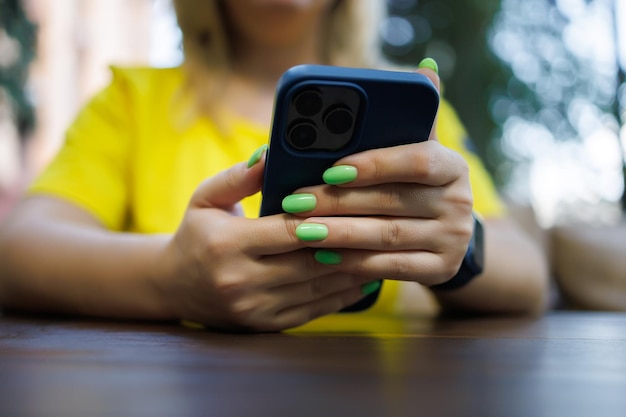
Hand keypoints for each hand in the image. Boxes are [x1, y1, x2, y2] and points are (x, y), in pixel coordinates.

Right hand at [157, 153, 372, 331]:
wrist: (173, 286)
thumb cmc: (196, 234)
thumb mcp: (206, 198)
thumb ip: (240, 176)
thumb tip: (271, 153)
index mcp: (227, 244)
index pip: (287, 231)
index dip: (325, 219)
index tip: (356, 207)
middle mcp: (241, 281)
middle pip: (310, 262)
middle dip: (349, 245)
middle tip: (384, 227)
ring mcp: (255, 308)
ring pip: (317, 288)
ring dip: (353, 270)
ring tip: (382, 250)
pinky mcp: (265, 325)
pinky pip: (313, 310)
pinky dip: (342, 295)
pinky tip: (364, 278)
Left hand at [282, 66, 473, 285]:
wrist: (445, 235)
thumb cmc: (415, 185)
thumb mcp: (418, 151)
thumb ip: (412, 118)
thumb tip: (425, 67)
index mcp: (453, 166)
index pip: (418, 161)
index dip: (375, 164)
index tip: (331, 169)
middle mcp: (459, 203)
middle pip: (392, 201)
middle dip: (338, 202)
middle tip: (295, 201)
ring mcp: (452, 239)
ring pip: (385, 236)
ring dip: (338, 233)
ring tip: (300, 230)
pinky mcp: (441, 269)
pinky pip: (389, 267)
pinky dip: (353, 262)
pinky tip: (321, 256)